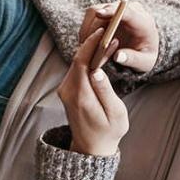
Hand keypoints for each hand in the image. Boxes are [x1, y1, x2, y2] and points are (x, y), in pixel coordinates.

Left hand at [57, 27, 128, 155]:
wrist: (90, 147)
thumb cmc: (108, 131)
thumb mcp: (115, 113)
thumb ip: (106, 92)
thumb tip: (97, 71)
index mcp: (80, 96)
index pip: (82, 62)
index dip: (92, 44)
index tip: (104, 32)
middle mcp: (67, 92)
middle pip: (77, 59)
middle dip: (92, 43)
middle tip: (110, 32)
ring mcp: (64, 90)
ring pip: (76, 62)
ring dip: (90, 50)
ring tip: (108, 40)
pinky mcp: (66, 90)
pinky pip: (76, 69)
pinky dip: (87, 59)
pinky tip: (100, 55)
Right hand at [76, 0, 159, 73]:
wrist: (143, 49)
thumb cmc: (144, 56)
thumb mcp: (144, 63)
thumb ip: (133, 60)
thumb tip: (118, 56)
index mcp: (142, 21)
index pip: (126, 10)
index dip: (112, 11)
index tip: (99, 14)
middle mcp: (129, 10)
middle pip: (106, 9)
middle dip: (94, 28)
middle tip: (87, 47)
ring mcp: (116, 9)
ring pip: (94, 12)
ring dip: (88, 29)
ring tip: (86, 47)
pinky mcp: (105, 12)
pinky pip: (91, 17)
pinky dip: (86, 30)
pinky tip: (87, 43)